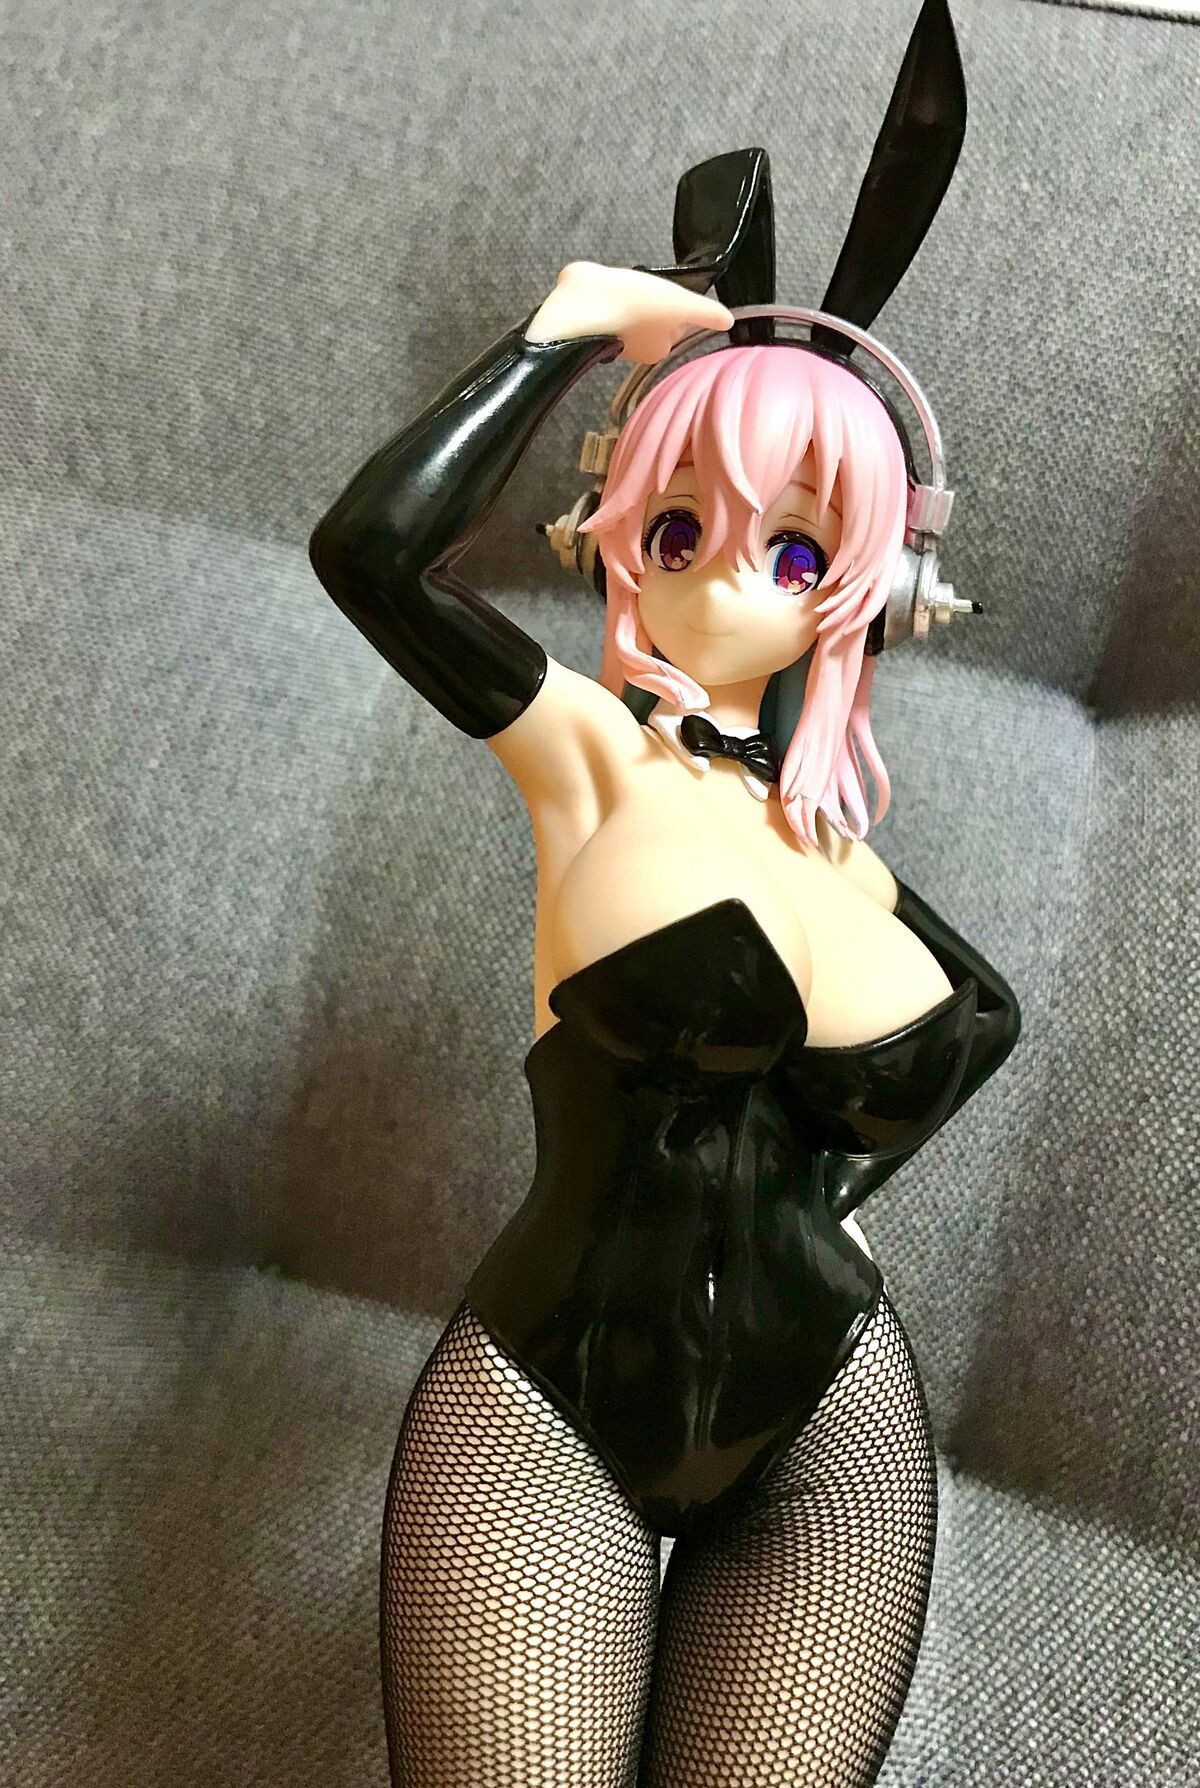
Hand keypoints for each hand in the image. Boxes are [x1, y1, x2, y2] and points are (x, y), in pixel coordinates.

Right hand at [524, 261, 733, 363]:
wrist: (576, 305)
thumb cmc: (629, 303)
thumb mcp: (679, 303)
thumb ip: (705, 312)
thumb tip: (728, 321)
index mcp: (656, 349)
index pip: (673, 322)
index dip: (671, 302)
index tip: (664, 290)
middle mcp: (634, 349)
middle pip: (652, 318)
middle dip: (650, 301)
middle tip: (644, 285)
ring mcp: (610, 337)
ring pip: (629, 312)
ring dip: (627, 297)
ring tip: (621, 286)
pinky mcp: (588, 323)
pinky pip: (604, 308)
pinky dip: (605, 297)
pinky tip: (601, 289)